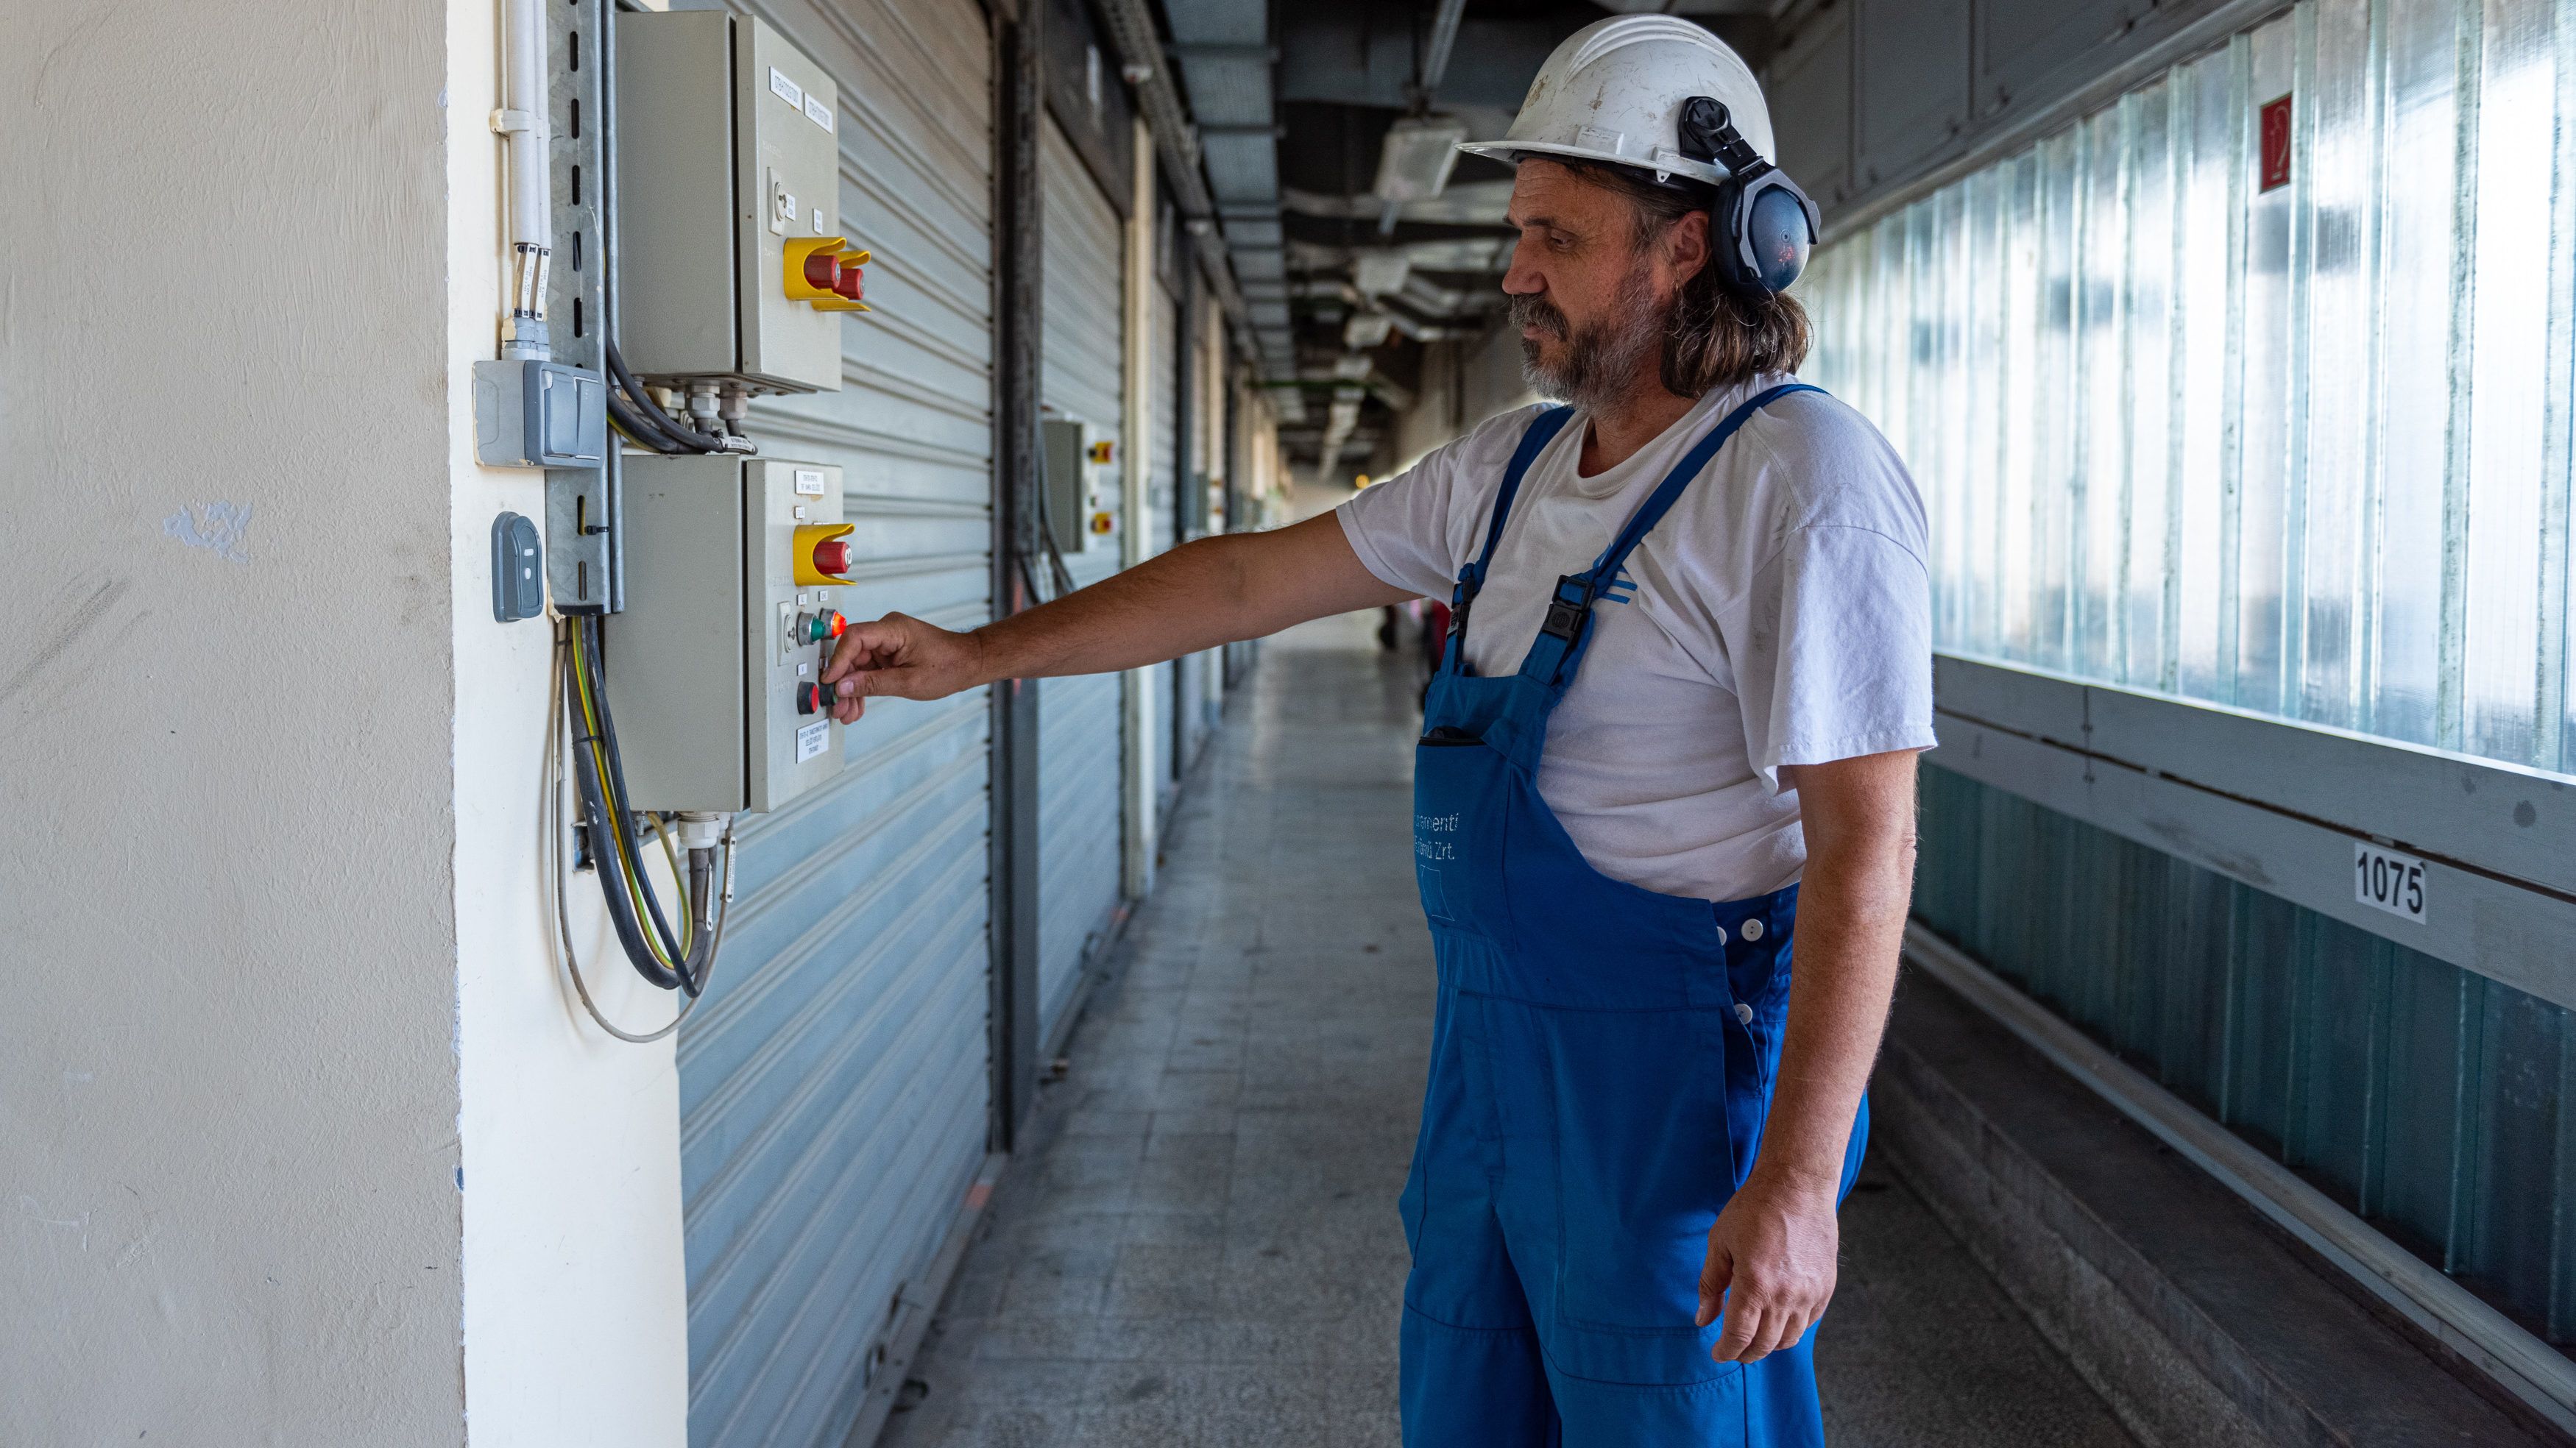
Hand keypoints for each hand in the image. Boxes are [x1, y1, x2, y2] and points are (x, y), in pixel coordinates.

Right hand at [819, 613, 988, 722]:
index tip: (830, 681)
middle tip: (837, 705)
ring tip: (847, 712)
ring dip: (851, 689)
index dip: (838, 660)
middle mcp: (887, 631)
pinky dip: (863, 687)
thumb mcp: (909, 682)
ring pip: (857, 665)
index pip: (854, 638)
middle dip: (843, 682)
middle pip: (852, 654)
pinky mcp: (889, 653)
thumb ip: (873, 684)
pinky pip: (868, 669)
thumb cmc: (949, 666)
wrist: (969, 664)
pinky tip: (857, 704)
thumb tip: (843, 686)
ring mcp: (887, 642)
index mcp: (893, 629)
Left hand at [1695, 1168, 1840, 1361]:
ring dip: (1769, 1344)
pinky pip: (1808, 1322)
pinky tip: (1777, 1320)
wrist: (1797, 1186)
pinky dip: (1791, 1329)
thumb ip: (1710, 1285)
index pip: (1739, 1337)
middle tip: (1733, 1350)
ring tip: (1754, 1336)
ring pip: (1789, 1339)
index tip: (1717, 1354)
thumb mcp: (1720, 1243)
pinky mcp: (1825, 1287)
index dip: (1726, 1351)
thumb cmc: (1754, 1209)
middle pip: (1764, 1345)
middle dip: (1745, 1353)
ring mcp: (1809, 1294)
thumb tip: (1703, 1320)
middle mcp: (1785, 1296)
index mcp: (1754, 1286)